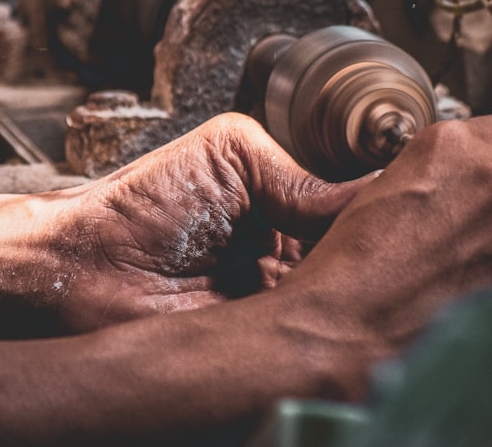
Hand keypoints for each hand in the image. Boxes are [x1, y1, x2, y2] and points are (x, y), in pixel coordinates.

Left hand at [57, 113, 374, 330]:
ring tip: (376, 278)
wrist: (87, 266)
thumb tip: (369, 189)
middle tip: (399, 247)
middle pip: (352, 255)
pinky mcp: (261, 337)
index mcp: (286, 205)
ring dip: (351, 288)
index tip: (405, 207)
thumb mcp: (228, 154)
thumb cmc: (143, 203)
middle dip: (373, 252)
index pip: (350, 209)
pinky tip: (334, 308)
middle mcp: (289, 252)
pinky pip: (304, 333)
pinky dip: (320, 323)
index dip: (375, 210)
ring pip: (336, 296)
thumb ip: (295, 173)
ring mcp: (278, 297)